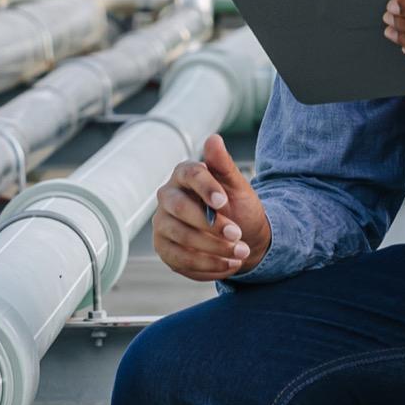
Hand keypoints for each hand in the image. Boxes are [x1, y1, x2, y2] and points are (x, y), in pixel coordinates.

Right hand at [152, 135, 271, 281]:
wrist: (242, 238)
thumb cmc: (237, 207)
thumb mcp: (238, 186)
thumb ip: (224, 165)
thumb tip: (213, 139)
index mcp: (184, 175)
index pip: (190, 175)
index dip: (206, 188)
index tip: (224, 202)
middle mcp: (167, 198)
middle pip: (179, 209)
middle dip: (210, 225)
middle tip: (238, 236)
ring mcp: (163, 225)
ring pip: (181, 237)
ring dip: (213, 249)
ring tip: (241, 254)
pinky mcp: (165, 249)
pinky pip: (181, 260)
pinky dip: (208, 266)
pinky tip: (229, 265)